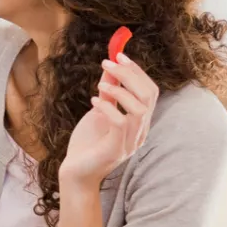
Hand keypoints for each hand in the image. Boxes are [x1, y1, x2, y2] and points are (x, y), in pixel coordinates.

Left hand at [61, 53, 159, 187]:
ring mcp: (131, 142)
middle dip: (129, 74)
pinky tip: (94, 102)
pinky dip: (108, 108)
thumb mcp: (99, 110)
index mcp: (140, 122)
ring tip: (100, 85)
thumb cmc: (87, 142)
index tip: (119, 55)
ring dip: (119, 90)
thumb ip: (108, 90)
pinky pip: (120, 123)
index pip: (150, 91)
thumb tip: (111, 65)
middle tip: (108, 63)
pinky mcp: (116, 150)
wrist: (76, 171)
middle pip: (148, 96)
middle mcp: (140, 132)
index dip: (137, 71)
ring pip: (138, 108)